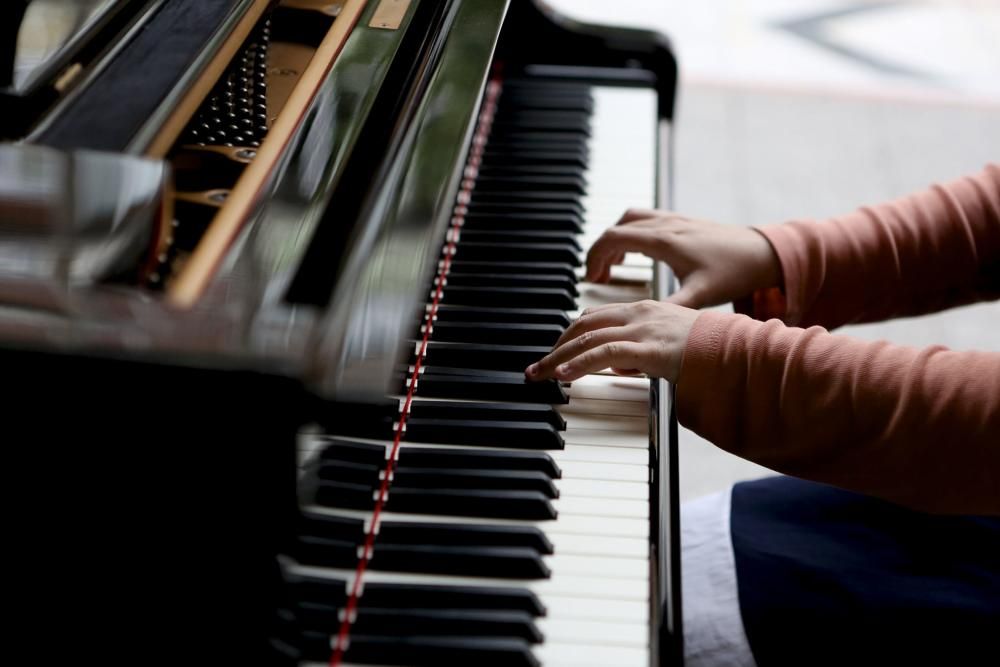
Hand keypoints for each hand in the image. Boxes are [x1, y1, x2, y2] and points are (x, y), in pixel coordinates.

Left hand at [525, 300, 699, 382]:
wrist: (738, 350)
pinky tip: (563, 375)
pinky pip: (605, 354)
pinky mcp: (649, 348)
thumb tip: (620, 366)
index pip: (596, 317)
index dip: (570, 335)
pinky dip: (579, 363)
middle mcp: (639, 314)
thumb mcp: (669, 346)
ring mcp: (643, 329)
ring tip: (540, 375)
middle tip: (538, 367)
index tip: (555, 352)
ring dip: (558, 359)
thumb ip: (642, 352)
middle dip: (557, 347)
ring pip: (588, 339)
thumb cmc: (710, 350)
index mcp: (644, 310)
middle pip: (584, 325)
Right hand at [586, 209, 781, 308]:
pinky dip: (632, 233)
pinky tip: (639, 253)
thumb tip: (642, 328)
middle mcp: (666, 225)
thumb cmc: (734, 272)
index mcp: (664, 241)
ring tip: (613, 266)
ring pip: (630, 219)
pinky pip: (646, 219)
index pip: (613, 239)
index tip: (591, 279)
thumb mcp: (699, 296)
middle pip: (617, 228)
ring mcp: (674, 220)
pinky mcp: (683, 221)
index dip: (595, 258)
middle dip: (601, 252)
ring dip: (616, 240)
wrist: (763, 253)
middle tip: (597, 278)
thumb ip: (668, 310)